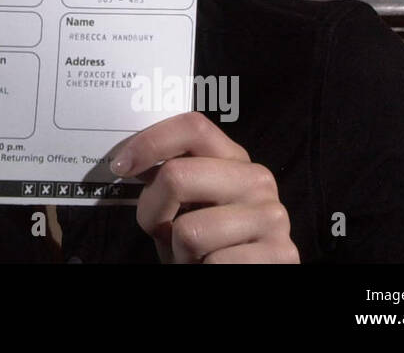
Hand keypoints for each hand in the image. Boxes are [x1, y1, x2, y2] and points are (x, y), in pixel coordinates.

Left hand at [107, 112, 298, 263]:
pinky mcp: (282, 255)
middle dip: (152, 211)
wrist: (235, 277)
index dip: (150, 141)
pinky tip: (212, 267)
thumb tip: (128, 159)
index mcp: (233, 158)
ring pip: (190, 231)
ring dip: (178, 252)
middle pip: (178, 176)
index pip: (192, 127)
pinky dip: (201, 272)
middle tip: (159, 231)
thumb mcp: (182, 204)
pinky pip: (215, 263)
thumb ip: (168, 177)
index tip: (121, 166)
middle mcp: (258, 180)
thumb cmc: (202, 243)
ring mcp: (274, 218)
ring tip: (194, 255)